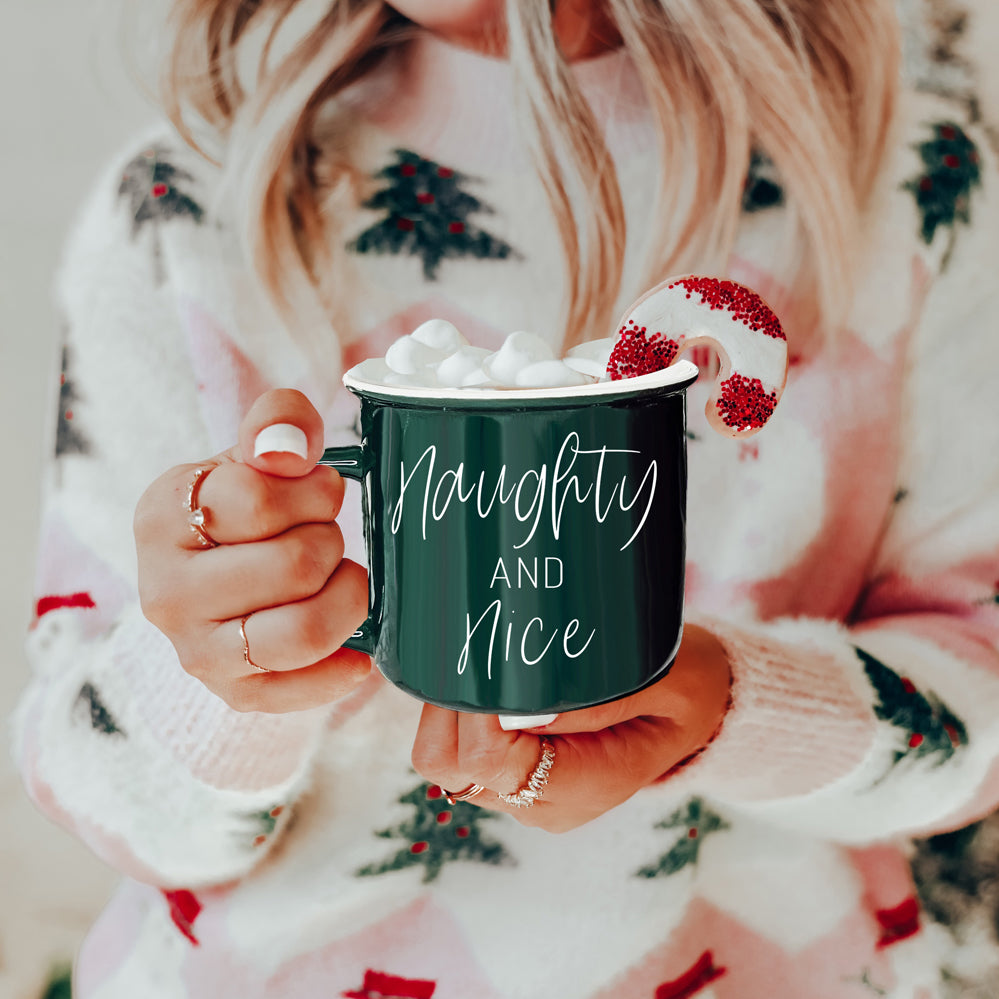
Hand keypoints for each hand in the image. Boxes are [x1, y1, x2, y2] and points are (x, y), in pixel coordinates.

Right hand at [135, 389, 370, 712]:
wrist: (218, 568)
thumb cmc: (244, 505)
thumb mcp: (256, 451)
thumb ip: (278, 423)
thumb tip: (287, 451)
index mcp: (162, 517)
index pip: (258, 499)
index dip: (313, 490)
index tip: (318, 490)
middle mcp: (165, 591)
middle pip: (293, 566)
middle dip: (331, 541)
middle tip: (327, 535)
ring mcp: (195, 649)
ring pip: (302, 632)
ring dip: (347, 598)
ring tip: (343, 579)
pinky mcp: (230, 693)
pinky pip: (300, 692)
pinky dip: (343, 669)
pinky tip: (359, 647)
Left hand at [410, 624, 730, 831]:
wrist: (701, 714)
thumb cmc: (689, 689)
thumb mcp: (665, 682)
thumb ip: (599, 700)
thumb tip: (523, 707)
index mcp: (583, 786)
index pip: (491, 762)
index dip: (475, 710)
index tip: (485, 660)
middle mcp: (543, 803)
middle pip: (451, 768)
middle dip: (447, 707)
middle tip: (471, 652)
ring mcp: (526, 794)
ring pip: (445, 761)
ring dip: (448, 709)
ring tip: (478, 659)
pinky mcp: (517, 775)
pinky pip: (462, 751)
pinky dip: (459, 714)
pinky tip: (485, 676)